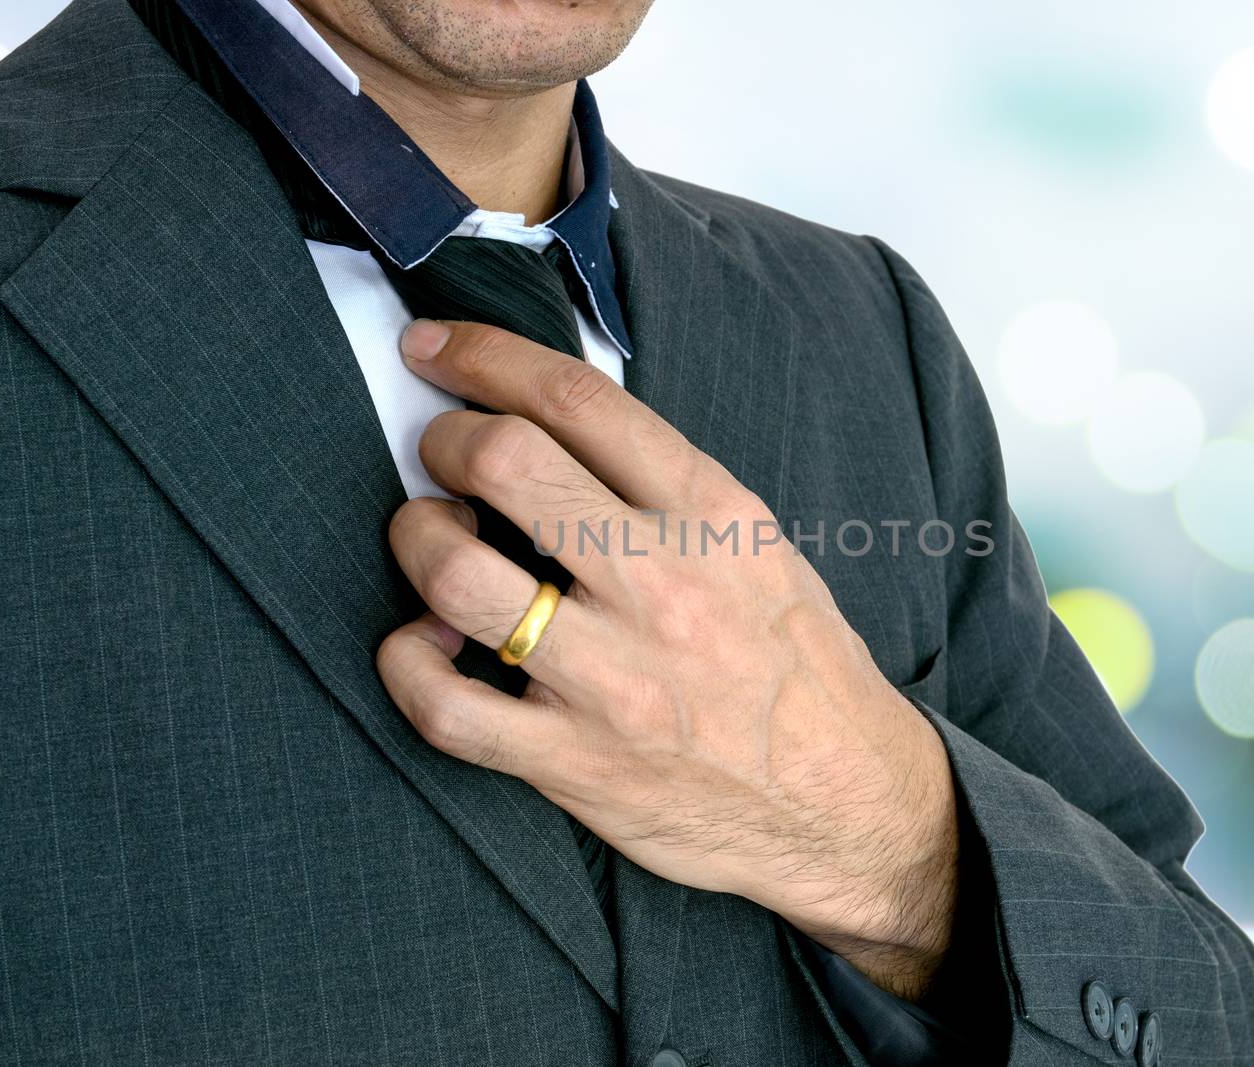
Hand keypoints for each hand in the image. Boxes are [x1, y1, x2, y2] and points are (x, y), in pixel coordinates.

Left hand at [377, 319, 959, 997]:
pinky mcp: (576, 763)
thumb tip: (553, 425)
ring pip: (455, 575)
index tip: (435, 348)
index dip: (484, 356)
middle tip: (440, 453)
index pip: (578, 400)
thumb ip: (667, 488)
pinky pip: (445, 707)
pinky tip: (421, 645)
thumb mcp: (759, 548)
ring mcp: (614, 679)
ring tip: (431, 540)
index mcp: (713, 518)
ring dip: (416, 539)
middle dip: (443, 440)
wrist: (847, 803)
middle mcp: (663, 586)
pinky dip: (406, 664)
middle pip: (505, 463)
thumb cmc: (797, 665)